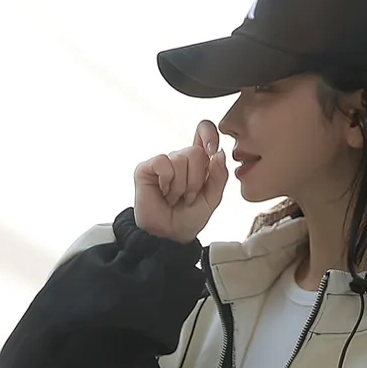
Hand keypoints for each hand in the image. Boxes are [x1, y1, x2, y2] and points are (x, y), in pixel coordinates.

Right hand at [133, 120, 228, 243]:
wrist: (169, 235)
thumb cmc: (189, 218)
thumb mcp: (212, 199)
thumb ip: (219, 176)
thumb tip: (219, 153)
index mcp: (198, 162)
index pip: (204, 131)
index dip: (209, 134)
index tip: (213, 150)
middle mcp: (181, 158)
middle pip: (196, 152)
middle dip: (196, 180)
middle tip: (188, 197)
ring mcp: (163, 162)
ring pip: (180, 159)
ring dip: (181, 186)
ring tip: (175, 198)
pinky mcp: (147, 168)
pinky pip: (163, 162)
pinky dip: (167, 181)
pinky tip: (163, 192)